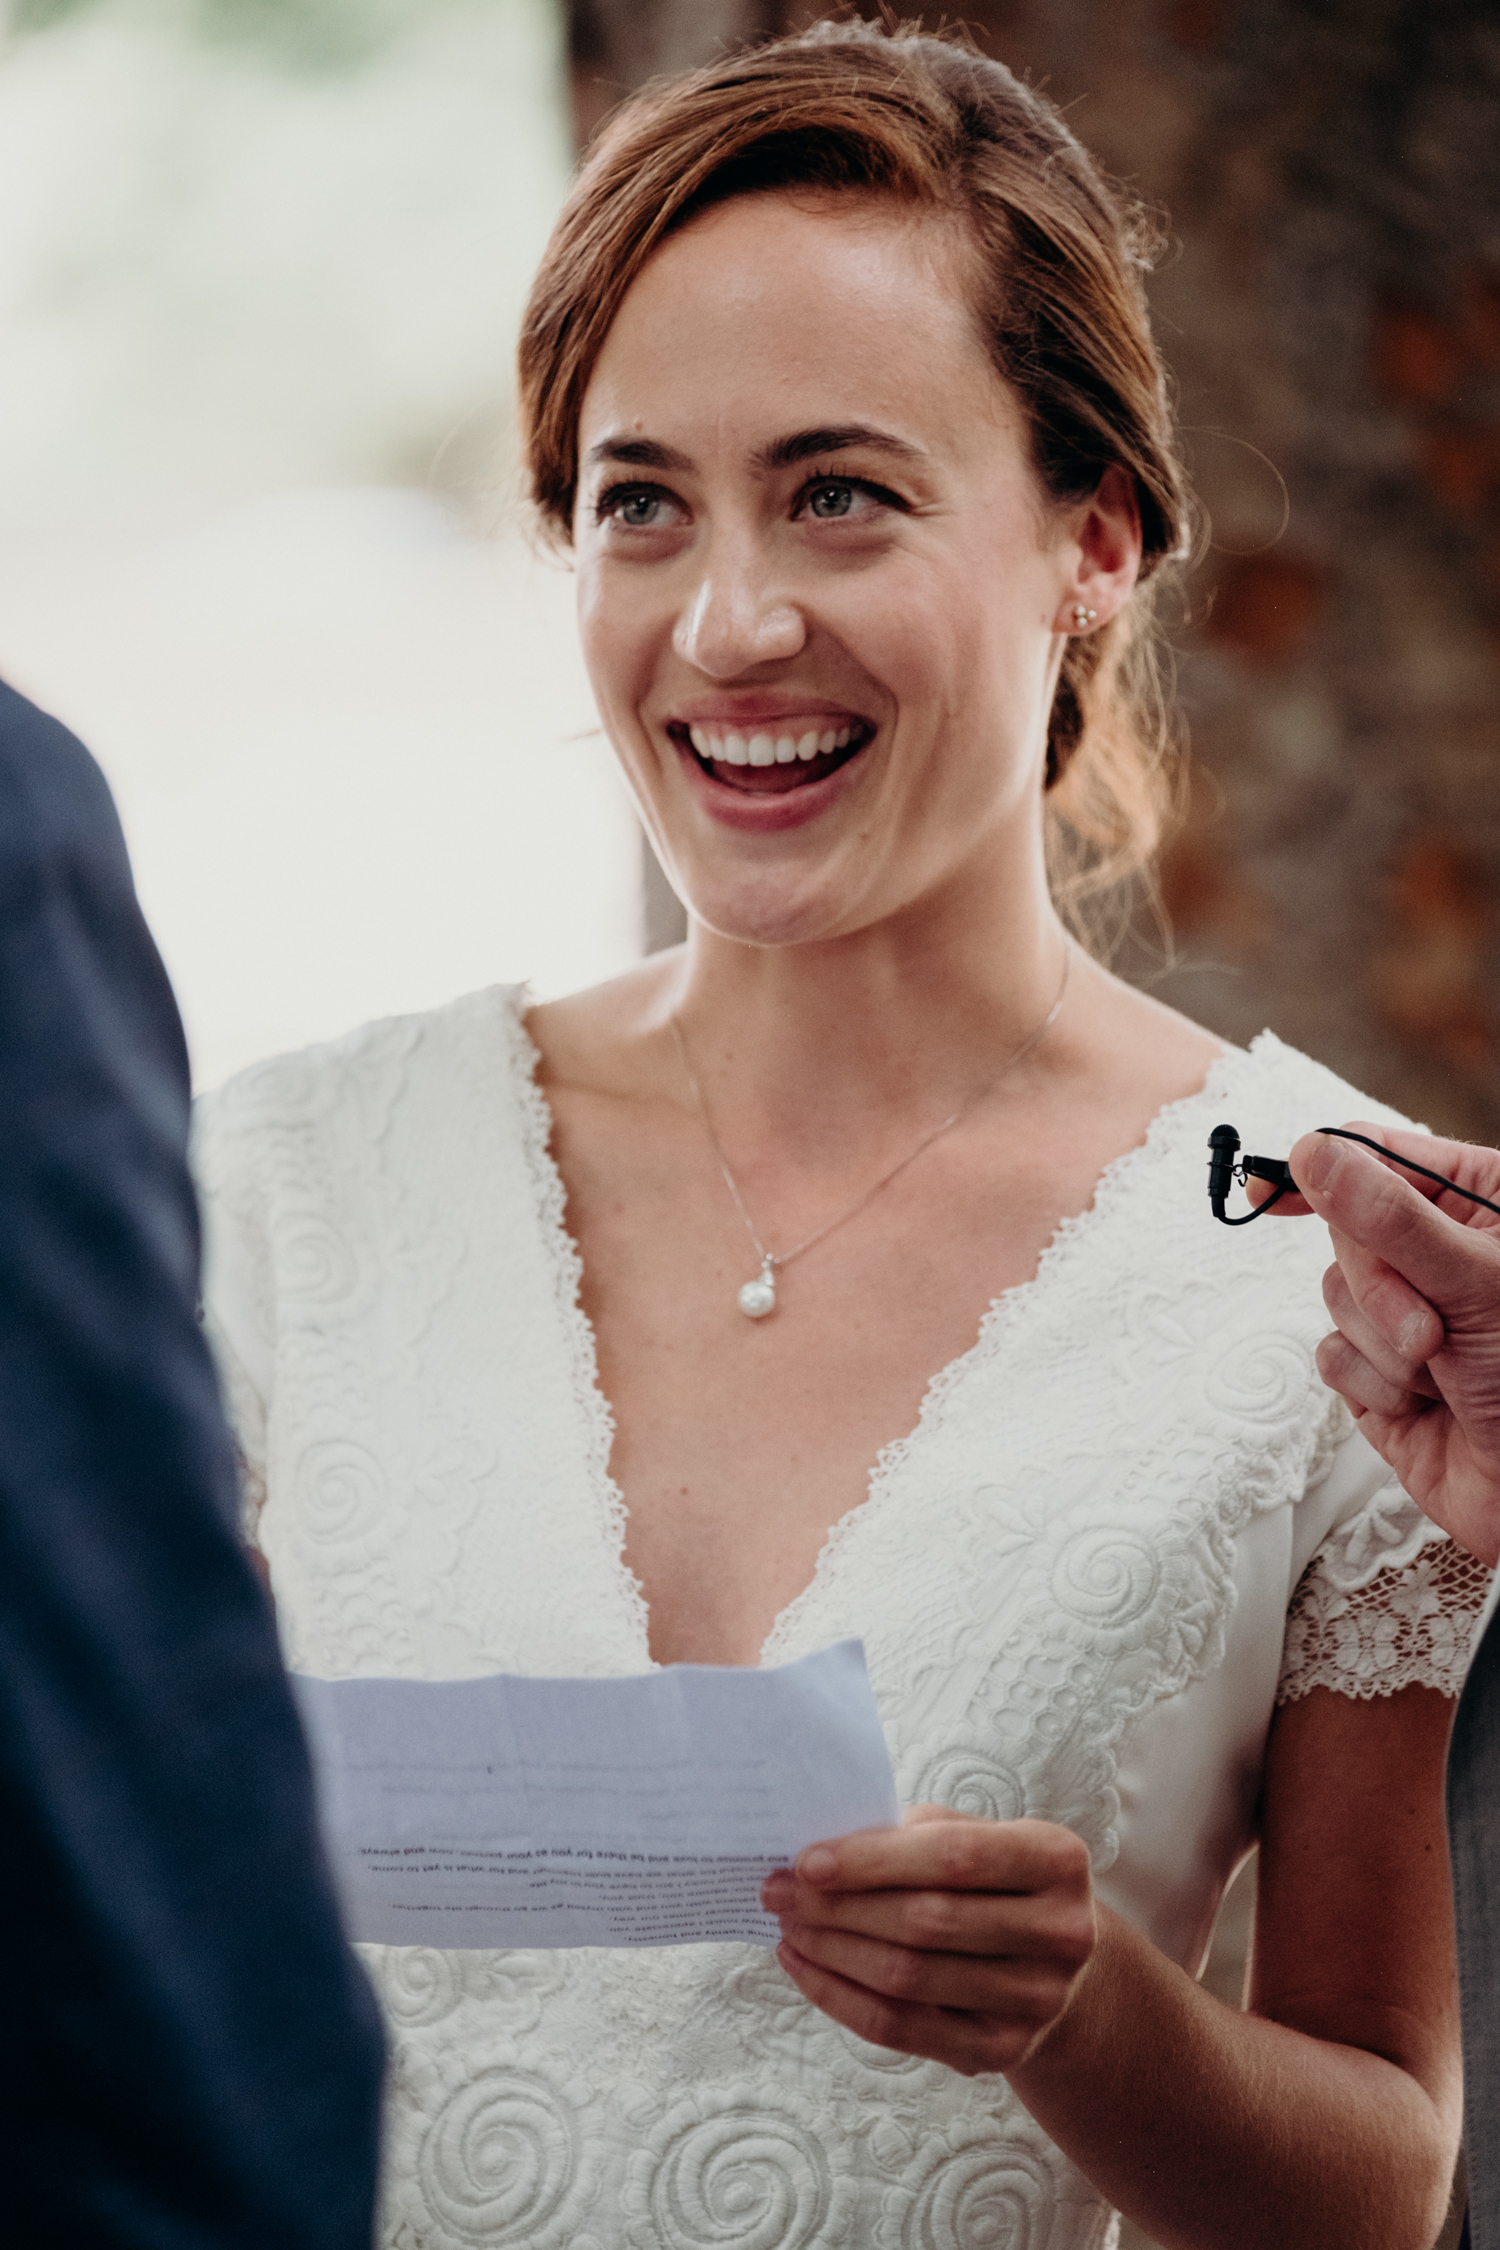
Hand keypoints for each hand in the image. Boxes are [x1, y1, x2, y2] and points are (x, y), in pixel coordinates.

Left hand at [759, 1805, 1094, 2076]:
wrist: (1054, 1959)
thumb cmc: (995, 1880)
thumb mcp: (977, 1835)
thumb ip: (914, 1834)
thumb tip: (822, 1854)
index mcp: (1056, 1860)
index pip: (955, 1857)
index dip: (874, 1860)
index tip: (806, 1861)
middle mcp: (1060, 1933)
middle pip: (926, 1922)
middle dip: (838, 1906)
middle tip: (777, 1892)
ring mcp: (1037, 2000)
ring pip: (908, 1978)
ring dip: (832, 1951)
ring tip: (788, 1927)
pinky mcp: (1002, 2050)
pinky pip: (901, 2028)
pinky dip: (840, 1997)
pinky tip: (805, 1967)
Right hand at [1268, 1121, 1499, 1564]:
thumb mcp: (1475, 1283)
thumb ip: (1390, 1217)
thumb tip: (1313, 1152)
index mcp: (1480, 1202)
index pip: (1381, 1156)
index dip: (1324, 1167)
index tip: (1268, 1187)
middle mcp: (1439, 1253)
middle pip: (1346, 1229)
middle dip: (1379, 1289)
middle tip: (1430, 1332)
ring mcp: (1406, 1313)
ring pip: (1335, 1295)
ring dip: (1384, 1346)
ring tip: (1443, 1374)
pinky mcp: (1381, 1375)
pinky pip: (1333, 1355)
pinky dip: (1375, 1385)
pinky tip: (1426, 1405)